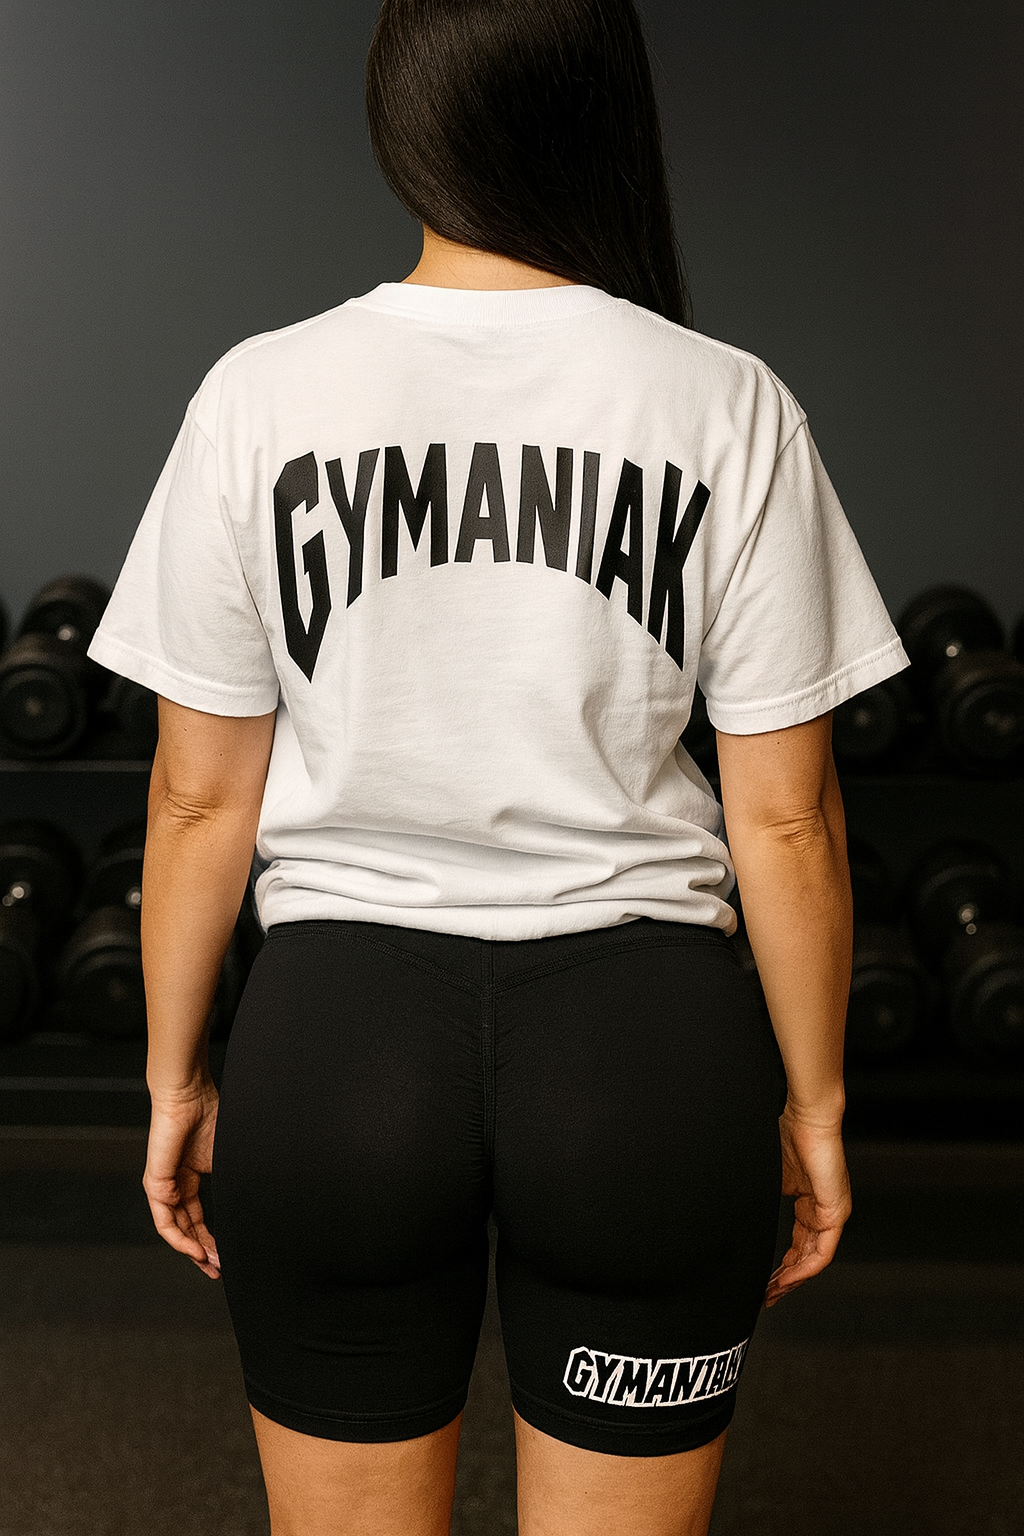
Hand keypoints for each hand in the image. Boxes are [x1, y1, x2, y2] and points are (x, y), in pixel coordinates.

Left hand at [143, 1075, 220, 1278]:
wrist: (189, 1094)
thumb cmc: (209, 1116)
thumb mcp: (226, 1158)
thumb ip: (234, 1183)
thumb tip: (257, 1206)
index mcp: (189, 1178)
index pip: (198, 1218)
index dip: (212, 1239)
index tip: (226, 1258)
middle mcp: (174, 1185)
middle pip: (186, 1229)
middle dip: (203, 1252)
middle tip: (218, 1271)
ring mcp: (163, 1186)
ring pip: (174, 1230)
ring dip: (192, 1250)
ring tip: (211, 1265)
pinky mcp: (155, 1184)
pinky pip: (165, 1221)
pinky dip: (179, 1238)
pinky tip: (196, 1249)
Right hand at [764, 1105, 851, 1307]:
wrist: (808, 1118)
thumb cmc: (789, 1135)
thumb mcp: (769, 1175)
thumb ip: (762, 1199)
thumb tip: (737, 1218)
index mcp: (809, 1202)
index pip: (798, 1243)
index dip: (782, 1265)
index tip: (766, 1280)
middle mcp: (823, 1212)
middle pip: (806, 1256)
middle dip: (786, 1279)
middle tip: (768, 1295)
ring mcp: (832, 1213)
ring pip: (814, 1259)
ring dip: (793, 1279)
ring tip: (774, 1292)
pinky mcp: (836, 1213)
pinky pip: (822, 1251)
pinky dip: (805, 1267)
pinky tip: (789, 1278)